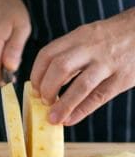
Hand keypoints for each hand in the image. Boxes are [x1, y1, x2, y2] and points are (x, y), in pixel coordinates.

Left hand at [31, 8, 134, 125]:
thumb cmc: (109, 38)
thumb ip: (68, 55)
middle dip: (47, 88)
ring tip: (53, 118)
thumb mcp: (86, 37)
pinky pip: (98, 97)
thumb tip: (47, 81)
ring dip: (63, 104)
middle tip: (44, 102)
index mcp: (78, 36)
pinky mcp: (122, 78)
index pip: (47, 54)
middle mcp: (90, 48)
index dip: (36, 75)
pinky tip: (70, 119)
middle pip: (60, 68)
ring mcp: (107, 63)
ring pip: (81, 85)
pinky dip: (81, 111)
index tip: (34, 89)